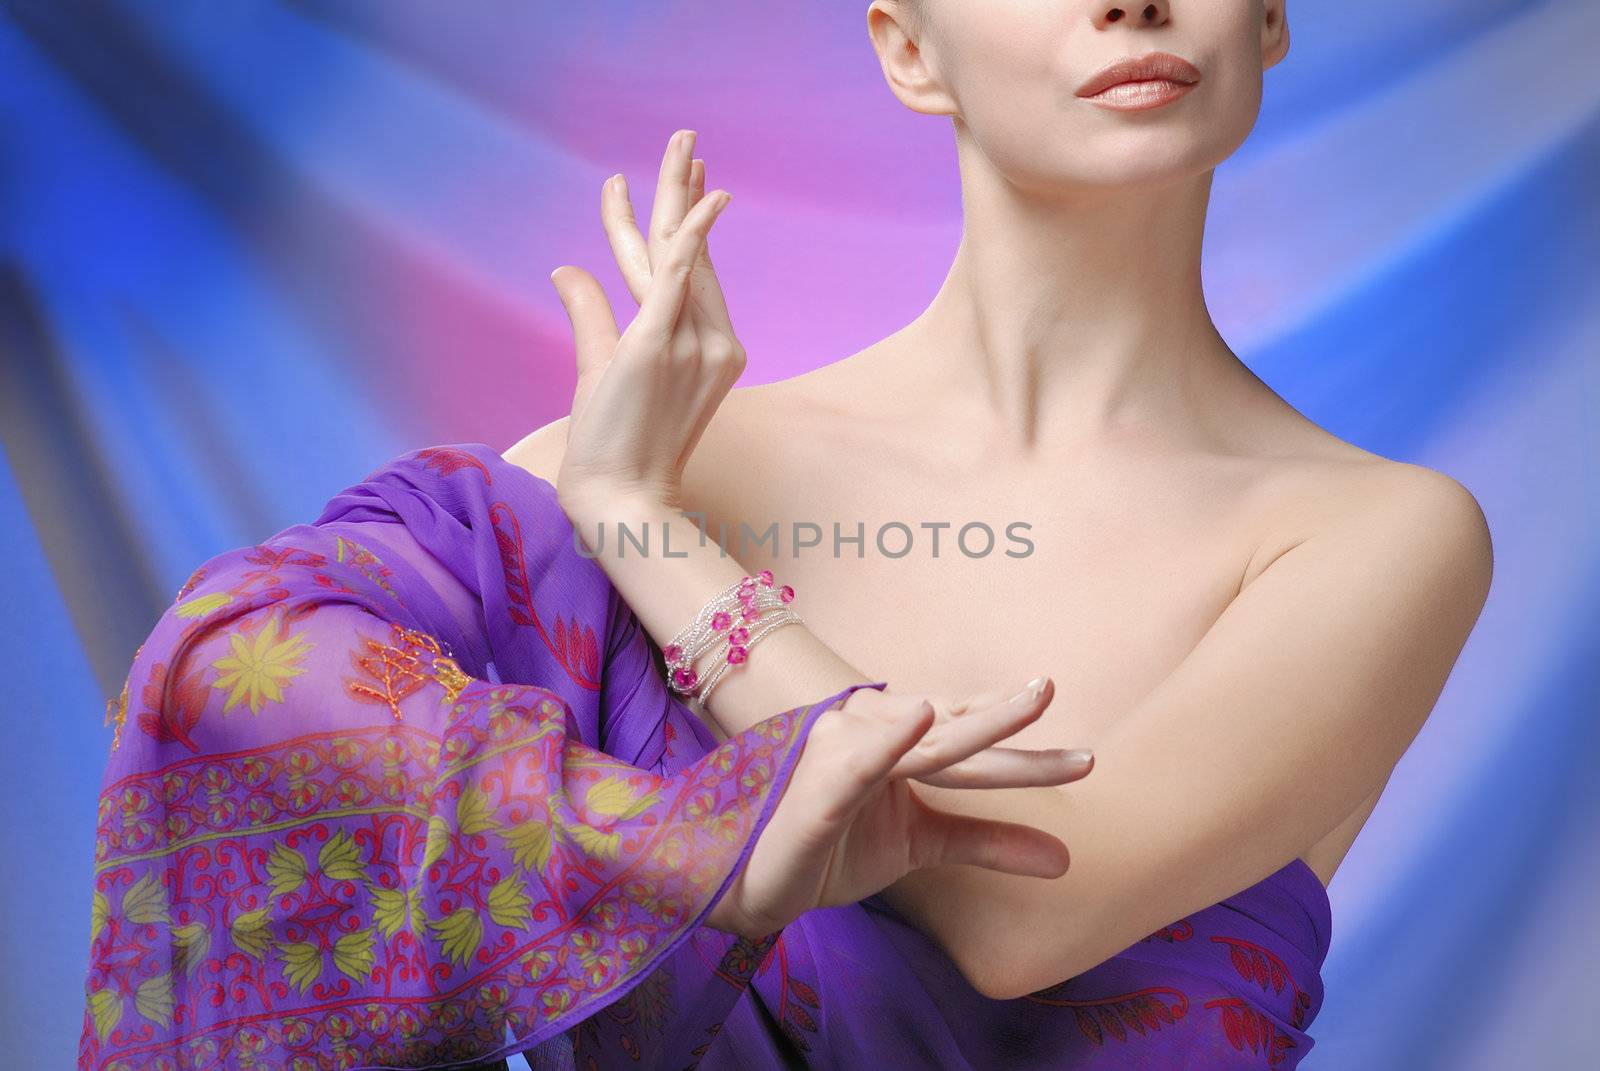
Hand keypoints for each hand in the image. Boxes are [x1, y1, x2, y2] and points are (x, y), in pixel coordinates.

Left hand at [548, 128, 740, 519]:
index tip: (683, 179)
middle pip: (694, 252)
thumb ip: (590, 312)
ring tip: (680, 143)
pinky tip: (696, 199)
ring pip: (678, 254)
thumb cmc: (613, 445)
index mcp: (709, 347)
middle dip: (686, 190)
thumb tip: (565, 269)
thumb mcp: (601, 366)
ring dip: (676, 194)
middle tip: (686, 137)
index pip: (693, 270)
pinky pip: (677, 280)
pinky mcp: (659, 347)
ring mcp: (692, 344)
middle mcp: (712, 341)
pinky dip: (688, 236)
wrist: (619, 496)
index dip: (683, 221)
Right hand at [709, 676, 1094, 937]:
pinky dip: (889, 742)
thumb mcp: (921, 843)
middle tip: (1051, 691)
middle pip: (954, 736)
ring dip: (975, 726)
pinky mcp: (818, 794)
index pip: (966, 734)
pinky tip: (920, 716)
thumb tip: (1067, 858)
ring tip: (1023, 704)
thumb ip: (987, 842)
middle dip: (1006, 718)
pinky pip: (859, 764)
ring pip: (921, 746)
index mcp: (900, 747)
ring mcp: (844, 760)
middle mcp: (874, 739)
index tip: (1081, 747)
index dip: (1012, 728)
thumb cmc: (833, 847)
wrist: (755, 884)